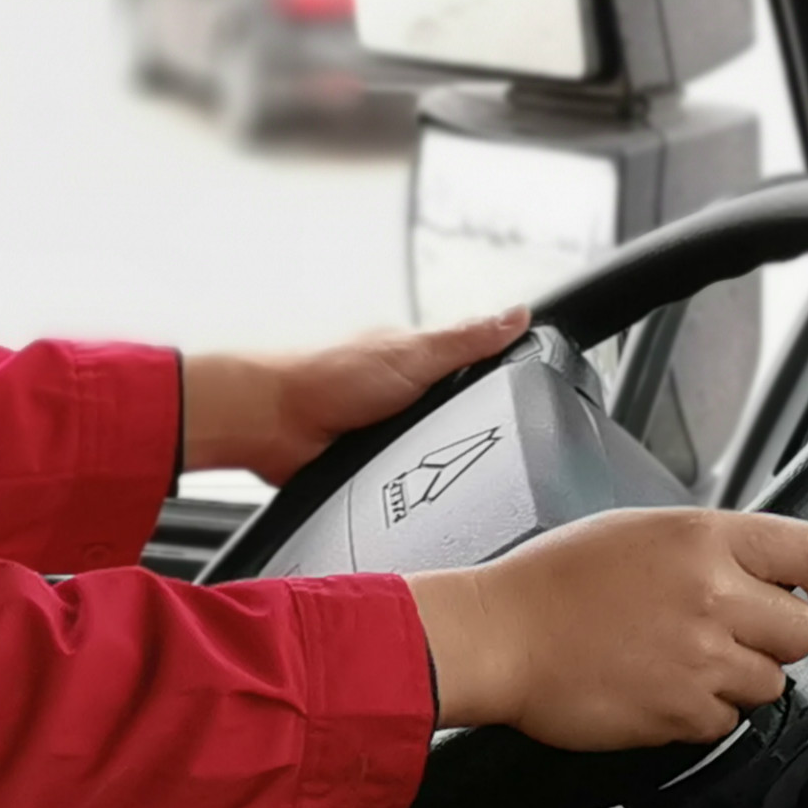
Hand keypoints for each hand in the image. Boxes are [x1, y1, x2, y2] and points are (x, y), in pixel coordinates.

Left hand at [181, 308, 529, 487]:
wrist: (271, 424)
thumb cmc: (326, 377)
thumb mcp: (411, 353)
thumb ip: (464, 339)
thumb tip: (517, 315)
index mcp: (414, 361)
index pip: (475, 371)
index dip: (502, 387)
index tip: (536, 399)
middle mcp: (401, 396)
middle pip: (460, 421)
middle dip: (474, 438)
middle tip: (491, 450)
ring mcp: (386, 434)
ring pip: (436, 455)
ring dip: (442, 465)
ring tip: (454, 474)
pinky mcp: (369, 469)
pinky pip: (408, 484)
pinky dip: (415, 487)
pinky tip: (424, 493)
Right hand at [406, 508, 807, 749]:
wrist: (498, 637)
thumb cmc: (548, 582)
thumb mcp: (632, 530)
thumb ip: (702, 547)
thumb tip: (754, 569)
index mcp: (701, 540)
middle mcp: (714, 596)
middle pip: (802, 630)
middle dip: (771, 634)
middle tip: (724, 630)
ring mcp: (704, 659)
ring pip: (770, 682)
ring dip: (736, 676)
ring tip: (678, 659)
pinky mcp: (686, 712)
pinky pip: (728, 720)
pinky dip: (701, 711)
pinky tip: (657, 685)